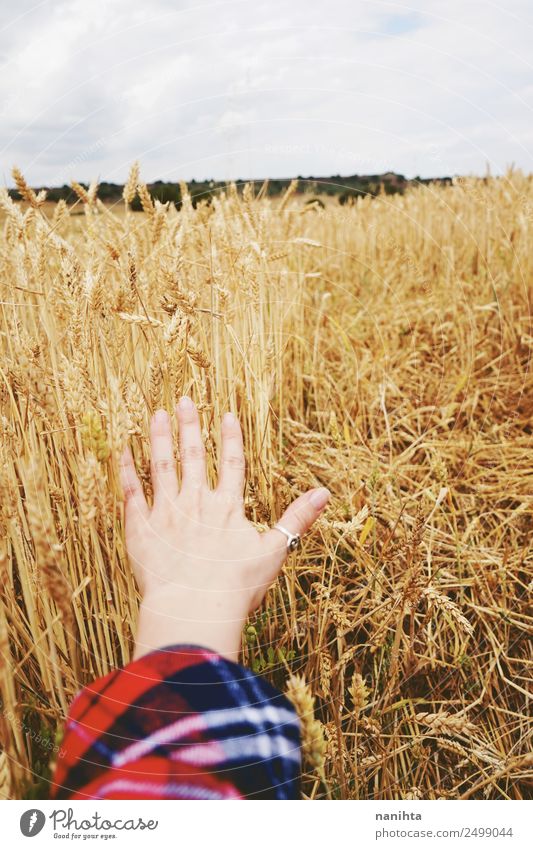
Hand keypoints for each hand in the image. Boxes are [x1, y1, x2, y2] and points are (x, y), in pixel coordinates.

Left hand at [120, 396, 330, 660]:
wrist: (193, 608)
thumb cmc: (235, 587)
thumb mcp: (273, 552)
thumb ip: (296, 519)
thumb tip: (325, 493)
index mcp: (227, 507)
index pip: (232, 463)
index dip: (230, 438)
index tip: (226, 414)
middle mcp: (196, 502)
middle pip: (193, 455)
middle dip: (189, 425)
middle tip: (183, 400)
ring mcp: (166, 512)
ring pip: (162, 466)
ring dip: (159, 438)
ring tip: (155, 414)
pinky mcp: (141, 528)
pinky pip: (132, 493)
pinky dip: (127, 471)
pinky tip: (123, 452)